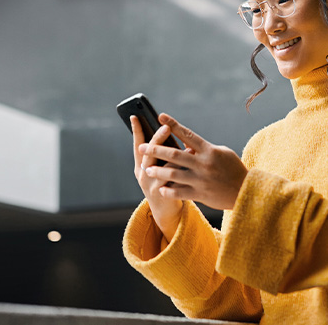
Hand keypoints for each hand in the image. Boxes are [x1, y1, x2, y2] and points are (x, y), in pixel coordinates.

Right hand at [131, 115, 183, 240]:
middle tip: (166, 127)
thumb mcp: (156, 168)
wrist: (166, 210)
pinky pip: (174, 180)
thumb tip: (168, 130)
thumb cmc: (164, 183)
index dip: (136, 131)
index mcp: (140, 165)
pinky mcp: (164, 194)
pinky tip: (192, 163)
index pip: (137, 145)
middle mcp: (143, 174)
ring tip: (187, 145)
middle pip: (149, 154)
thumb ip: (160, 154)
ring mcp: (152, 185)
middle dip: (157, 140)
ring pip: (162, 167)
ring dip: (175, 155)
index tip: (135, 116)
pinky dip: (184, 170)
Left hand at [139, 113, 247, 210]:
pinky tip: (160, 188)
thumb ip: (203, 148)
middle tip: (142, 147)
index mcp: (209, 150)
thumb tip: (185, 142)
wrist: (246, 191)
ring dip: (157, 170)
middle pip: (174, 154)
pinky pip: (179, 192)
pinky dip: (168, 190)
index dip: (173, 124)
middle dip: (156, 149)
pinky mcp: (200, 194)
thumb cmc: (233, 169)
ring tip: (147, 168)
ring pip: (173, 173)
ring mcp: (201, 180)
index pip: (188, 134)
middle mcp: (203, 164)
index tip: (160, 116)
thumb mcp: (222, 153)